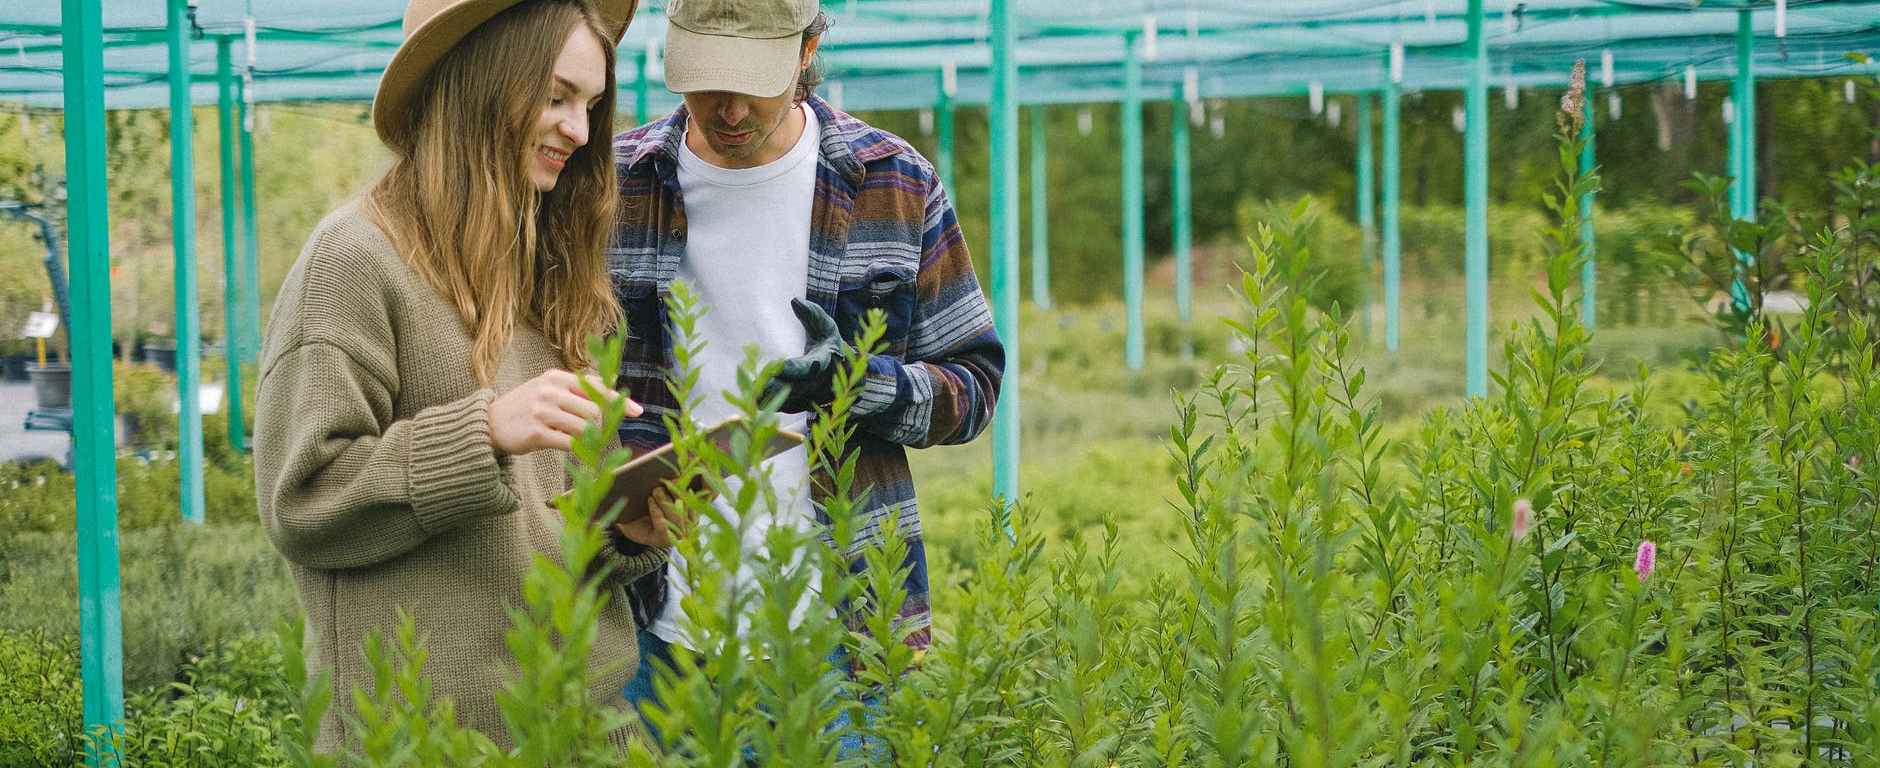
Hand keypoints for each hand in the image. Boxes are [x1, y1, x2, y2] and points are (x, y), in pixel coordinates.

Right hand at [489, 369, 641, 455]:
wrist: (488, 423)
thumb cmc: (526, 407)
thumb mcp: (548, 389)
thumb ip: (576, 391)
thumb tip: (613, 398)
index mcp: (557, 377)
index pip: (596, 386)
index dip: (619, 401)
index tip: (637, 412)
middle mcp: (550, 391)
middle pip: (594, 411)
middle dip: (601, 425)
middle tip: (598, 434)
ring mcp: (542, 411)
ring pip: (584, 428)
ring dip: (590, 439)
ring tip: (583, 442)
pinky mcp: (536, 433)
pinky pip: (569, 444)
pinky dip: (578, 450)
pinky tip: (575, 451)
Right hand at [615, 486, 696, 546]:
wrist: (652, 525)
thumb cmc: (636, 523)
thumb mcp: (625, 524)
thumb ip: (619, 520)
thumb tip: (606, 509)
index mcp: (660, 538)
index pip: (662, 527)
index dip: (656, 513)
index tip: (649, 499)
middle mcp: (679, 534)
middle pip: (676, 517)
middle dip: (665, 500)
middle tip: (656, 489)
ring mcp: (690, 523)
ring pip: (687, 507)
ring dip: (678, 493)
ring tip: (670, 481)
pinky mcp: (697, 512)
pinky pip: (698, 500)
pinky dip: (693, 488)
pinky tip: (685, 478)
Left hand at [759, 298, 851, 412]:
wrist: (846, 370)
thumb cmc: (830, 342)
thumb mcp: (825, 325)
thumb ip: (811, 313)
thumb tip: (794, 301)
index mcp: (827, 361)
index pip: (809, 367)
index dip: (794, 368)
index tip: (777, 366)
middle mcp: (824, 383)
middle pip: (798, 389)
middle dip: (777, 389)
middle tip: (756, 388)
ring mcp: (817, 397)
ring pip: (794, 402)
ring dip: (774, 401)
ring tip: (753, 398)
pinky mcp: (808, 405)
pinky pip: (791, 407)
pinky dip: (776, 406)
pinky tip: (757, 402)